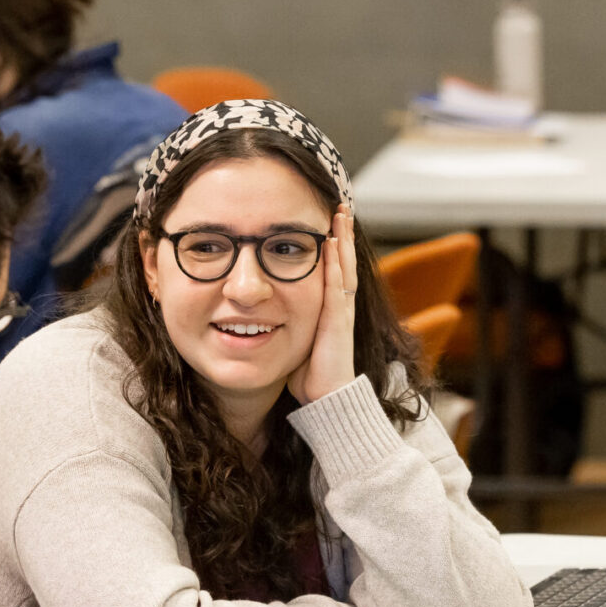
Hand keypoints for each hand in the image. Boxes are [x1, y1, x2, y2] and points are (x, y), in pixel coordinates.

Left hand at [288, 201, 357, 405]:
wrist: (327, 398)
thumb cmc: (310, 376)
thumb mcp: (296, 344)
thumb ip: (286, 327)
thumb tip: (262, 319)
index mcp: (330, 310)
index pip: (333, 270)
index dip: (333, 248)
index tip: (328, 224)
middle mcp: (339, 307)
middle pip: (343, 262)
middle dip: (342, 234)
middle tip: (339, 208)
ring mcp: (340, 312)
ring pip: (343, 267)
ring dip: (341, 240)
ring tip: (339, 214)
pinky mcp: (336, 321)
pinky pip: (336, 286)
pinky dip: (334, 264)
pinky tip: (331, 245)